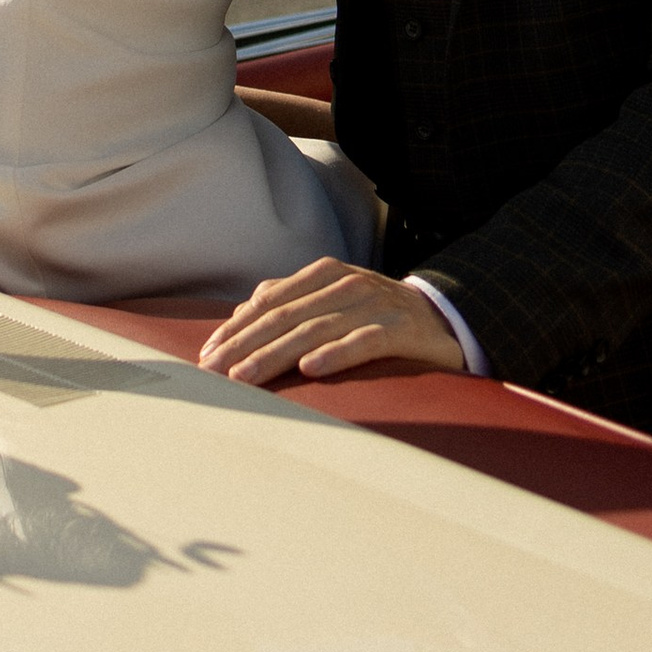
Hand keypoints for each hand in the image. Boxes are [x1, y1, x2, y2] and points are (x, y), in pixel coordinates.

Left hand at [197, 257, 465, 387]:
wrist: (445, 317)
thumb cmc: (377, 314)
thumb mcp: (332, 301)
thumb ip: (291, 302)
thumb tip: (243, 314)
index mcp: (323, 275)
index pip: (269, 303)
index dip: (235, 329)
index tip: (206, 355)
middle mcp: (344, 284)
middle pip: (285, 317)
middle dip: (244, 345)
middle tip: (213, 372)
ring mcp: (373, 304)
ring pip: (315, 330)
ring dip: (276, 355)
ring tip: (246, 377)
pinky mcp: (400, 329)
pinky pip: (364, 342)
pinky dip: (336, 355)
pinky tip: (311, 369)